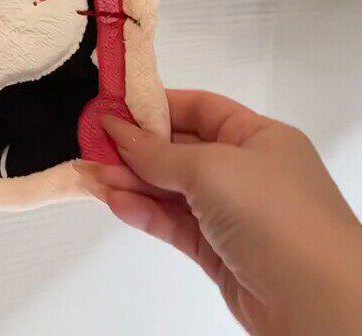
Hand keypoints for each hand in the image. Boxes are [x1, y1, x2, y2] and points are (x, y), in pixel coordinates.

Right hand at [77, 90, 361, 335]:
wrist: (318, 304)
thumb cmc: (272, 212)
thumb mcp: (210, 168)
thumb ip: (157, 153)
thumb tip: (115, 129)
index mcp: (259, 138)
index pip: (201, 109)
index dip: (157, 106)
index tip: (115, 107)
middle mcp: (246, 171)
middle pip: (180, 150)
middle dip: (135, 148)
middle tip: (93, 144)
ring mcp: (232, 214)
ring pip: (171, 190)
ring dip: (131, 182)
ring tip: (91, 176)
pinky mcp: (218, 251)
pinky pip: (174, 224)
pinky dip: (144, 212)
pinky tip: (115, 203)